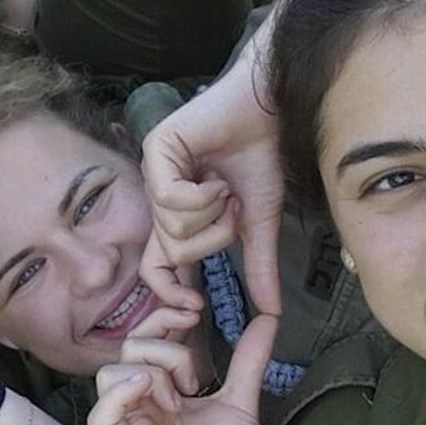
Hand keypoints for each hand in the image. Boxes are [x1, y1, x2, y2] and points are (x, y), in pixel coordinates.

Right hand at [88, 314, 275, 424]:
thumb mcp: (240, 402)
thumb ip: (248, 360)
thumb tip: (267, 318)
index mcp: (160, 395)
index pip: (142, 339)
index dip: (163, 318)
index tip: (197, 314)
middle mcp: (141, 407)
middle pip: (126, 348)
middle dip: (164, 345)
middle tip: (196, 375)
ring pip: (110, 373)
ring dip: (153, 372)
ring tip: (183, 398)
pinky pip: (102, 417)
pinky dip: (122, 395)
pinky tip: (157, 394)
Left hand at [142, 55, 282, 315]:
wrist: (269, 111)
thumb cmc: (261, 158)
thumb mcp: (259, 222)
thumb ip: (259, 265)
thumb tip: (273, 312)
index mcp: (178, 218)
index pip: (155, 268)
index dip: (169, 291)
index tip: (197, 306)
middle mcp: (159, 199)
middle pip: (171, 252)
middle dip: (213, 239)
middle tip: (232, 212)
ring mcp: (153, 175)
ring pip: (172, 228)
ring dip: (213, 212)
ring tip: (225, 186)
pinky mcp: (154, 152)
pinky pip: (169, 198)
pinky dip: (202, 195)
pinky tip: (215, 175)